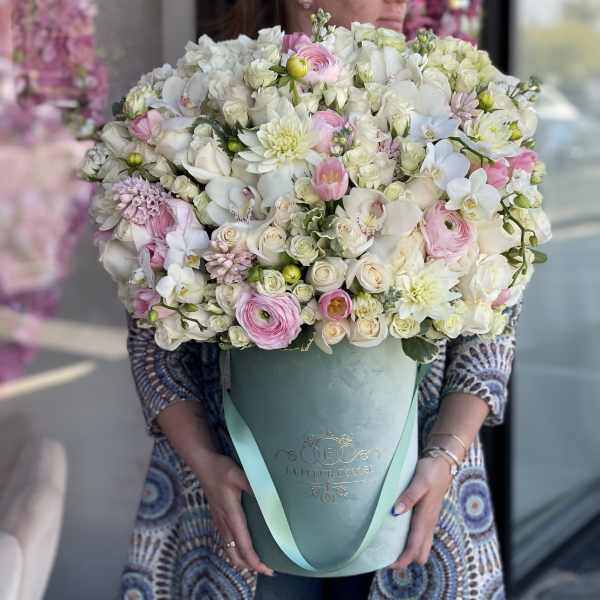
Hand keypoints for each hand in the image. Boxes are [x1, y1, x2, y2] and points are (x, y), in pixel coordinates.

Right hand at [193, 451, 273, 575]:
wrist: (203, 465)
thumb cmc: (221, 469)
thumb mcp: (238, 473)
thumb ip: (252, 484)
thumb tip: (268, 495)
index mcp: (231, 514)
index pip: (243, 544)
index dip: (254, 560)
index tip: (266, 569)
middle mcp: (224, 522)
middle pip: (235, 554)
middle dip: (250, 565)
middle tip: (267, 570)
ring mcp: (220, 521)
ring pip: (229, 549)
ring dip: (243, 559)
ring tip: (259, 562)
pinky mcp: (218, 518)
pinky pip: (227, 541)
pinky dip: (237, 550)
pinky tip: (244, 547)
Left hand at [389, 456, 452, 568]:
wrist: (443, 463)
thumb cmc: (431, 471)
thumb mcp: (419, 481)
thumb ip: (408, 496)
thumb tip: (395, 512)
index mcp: (426, 518)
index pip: (415, 546)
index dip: (403, 559)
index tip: (389, 565)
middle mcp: (429, 522)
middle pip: (420, 551)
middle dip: (406, 558)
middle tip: (387, 557)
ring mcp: (429, 519)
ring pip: (421, 544)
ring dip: (409, 550)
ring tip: (390, 549)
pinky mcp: (427, 514)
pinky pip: (420, 534)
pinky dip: (411, 540)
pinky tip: (398, 533)